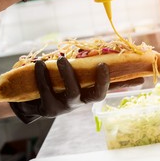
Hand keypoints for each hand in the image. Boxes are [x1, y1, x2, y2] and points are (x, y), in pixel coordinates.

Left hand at [10, 57, 143, 123]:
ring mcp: (66, 106)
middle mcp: (81, 101)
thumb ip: (83, 67)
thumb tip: (100, 52)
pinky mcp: (49, 108)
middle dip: (101, 81)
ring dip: (68, 74)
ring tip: (61, 59)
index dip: (124, 83)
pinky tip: (39, 64)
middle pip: (97, 95)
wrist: (29, 101)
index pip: (111, 88)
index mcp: (88, 92)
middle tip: (101, 64)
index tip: (131, 75)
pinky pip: (47, 91)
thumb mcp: (70, 75)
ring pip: (73, 93)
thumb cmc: (54, 83)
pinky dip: (43, 76)